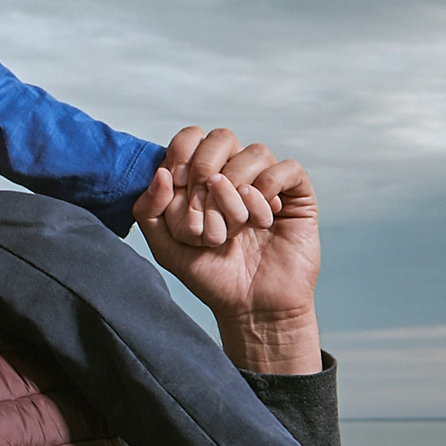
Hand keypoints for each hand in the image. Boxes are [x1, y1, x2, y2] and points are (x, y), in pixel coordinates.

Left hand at [133, 127, 321, 374]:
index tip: (178, 184)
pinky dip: (269, 189)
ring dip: (236, 188)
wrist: (250, 307)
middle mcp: (235, 174)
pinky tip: (262, 219)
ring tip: (235, 226)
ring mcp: (266, 183)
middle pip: (222, 137)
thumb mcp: (166, 248)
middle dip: (205, 169)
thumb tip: (163, 172)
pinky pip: (287, 169)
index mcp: (202, 178)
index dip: (182, 153)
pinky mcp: (296, 196)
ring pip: (255, 153)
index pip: (191, 138)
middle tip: (202, 205)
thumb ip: (149, 210)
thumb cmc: (210, 276)